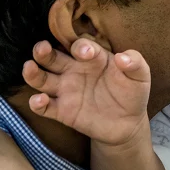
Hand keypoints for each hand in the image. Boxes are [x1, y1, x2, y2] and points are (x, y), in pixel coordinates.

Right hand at [23, 39, 150, 146]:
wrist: (128, 123)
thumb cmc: (132, 93)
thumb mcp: (140, 76)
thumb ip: (135, 63)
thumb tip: (123, 57)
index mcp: (92, 58)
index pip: (80, 46)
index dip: (81, 47)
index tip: (86, 52)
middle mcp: (74, 71)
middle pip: (52, 57)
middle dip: (44, 51)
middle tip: (41, 48)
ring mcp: (66, 91)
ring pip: (42, 79)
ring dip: (33, 73)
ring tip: (29, 67)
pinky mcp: (62, 112)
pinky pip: (46, 107)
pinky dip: (38, 103)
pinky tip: (39, 100)